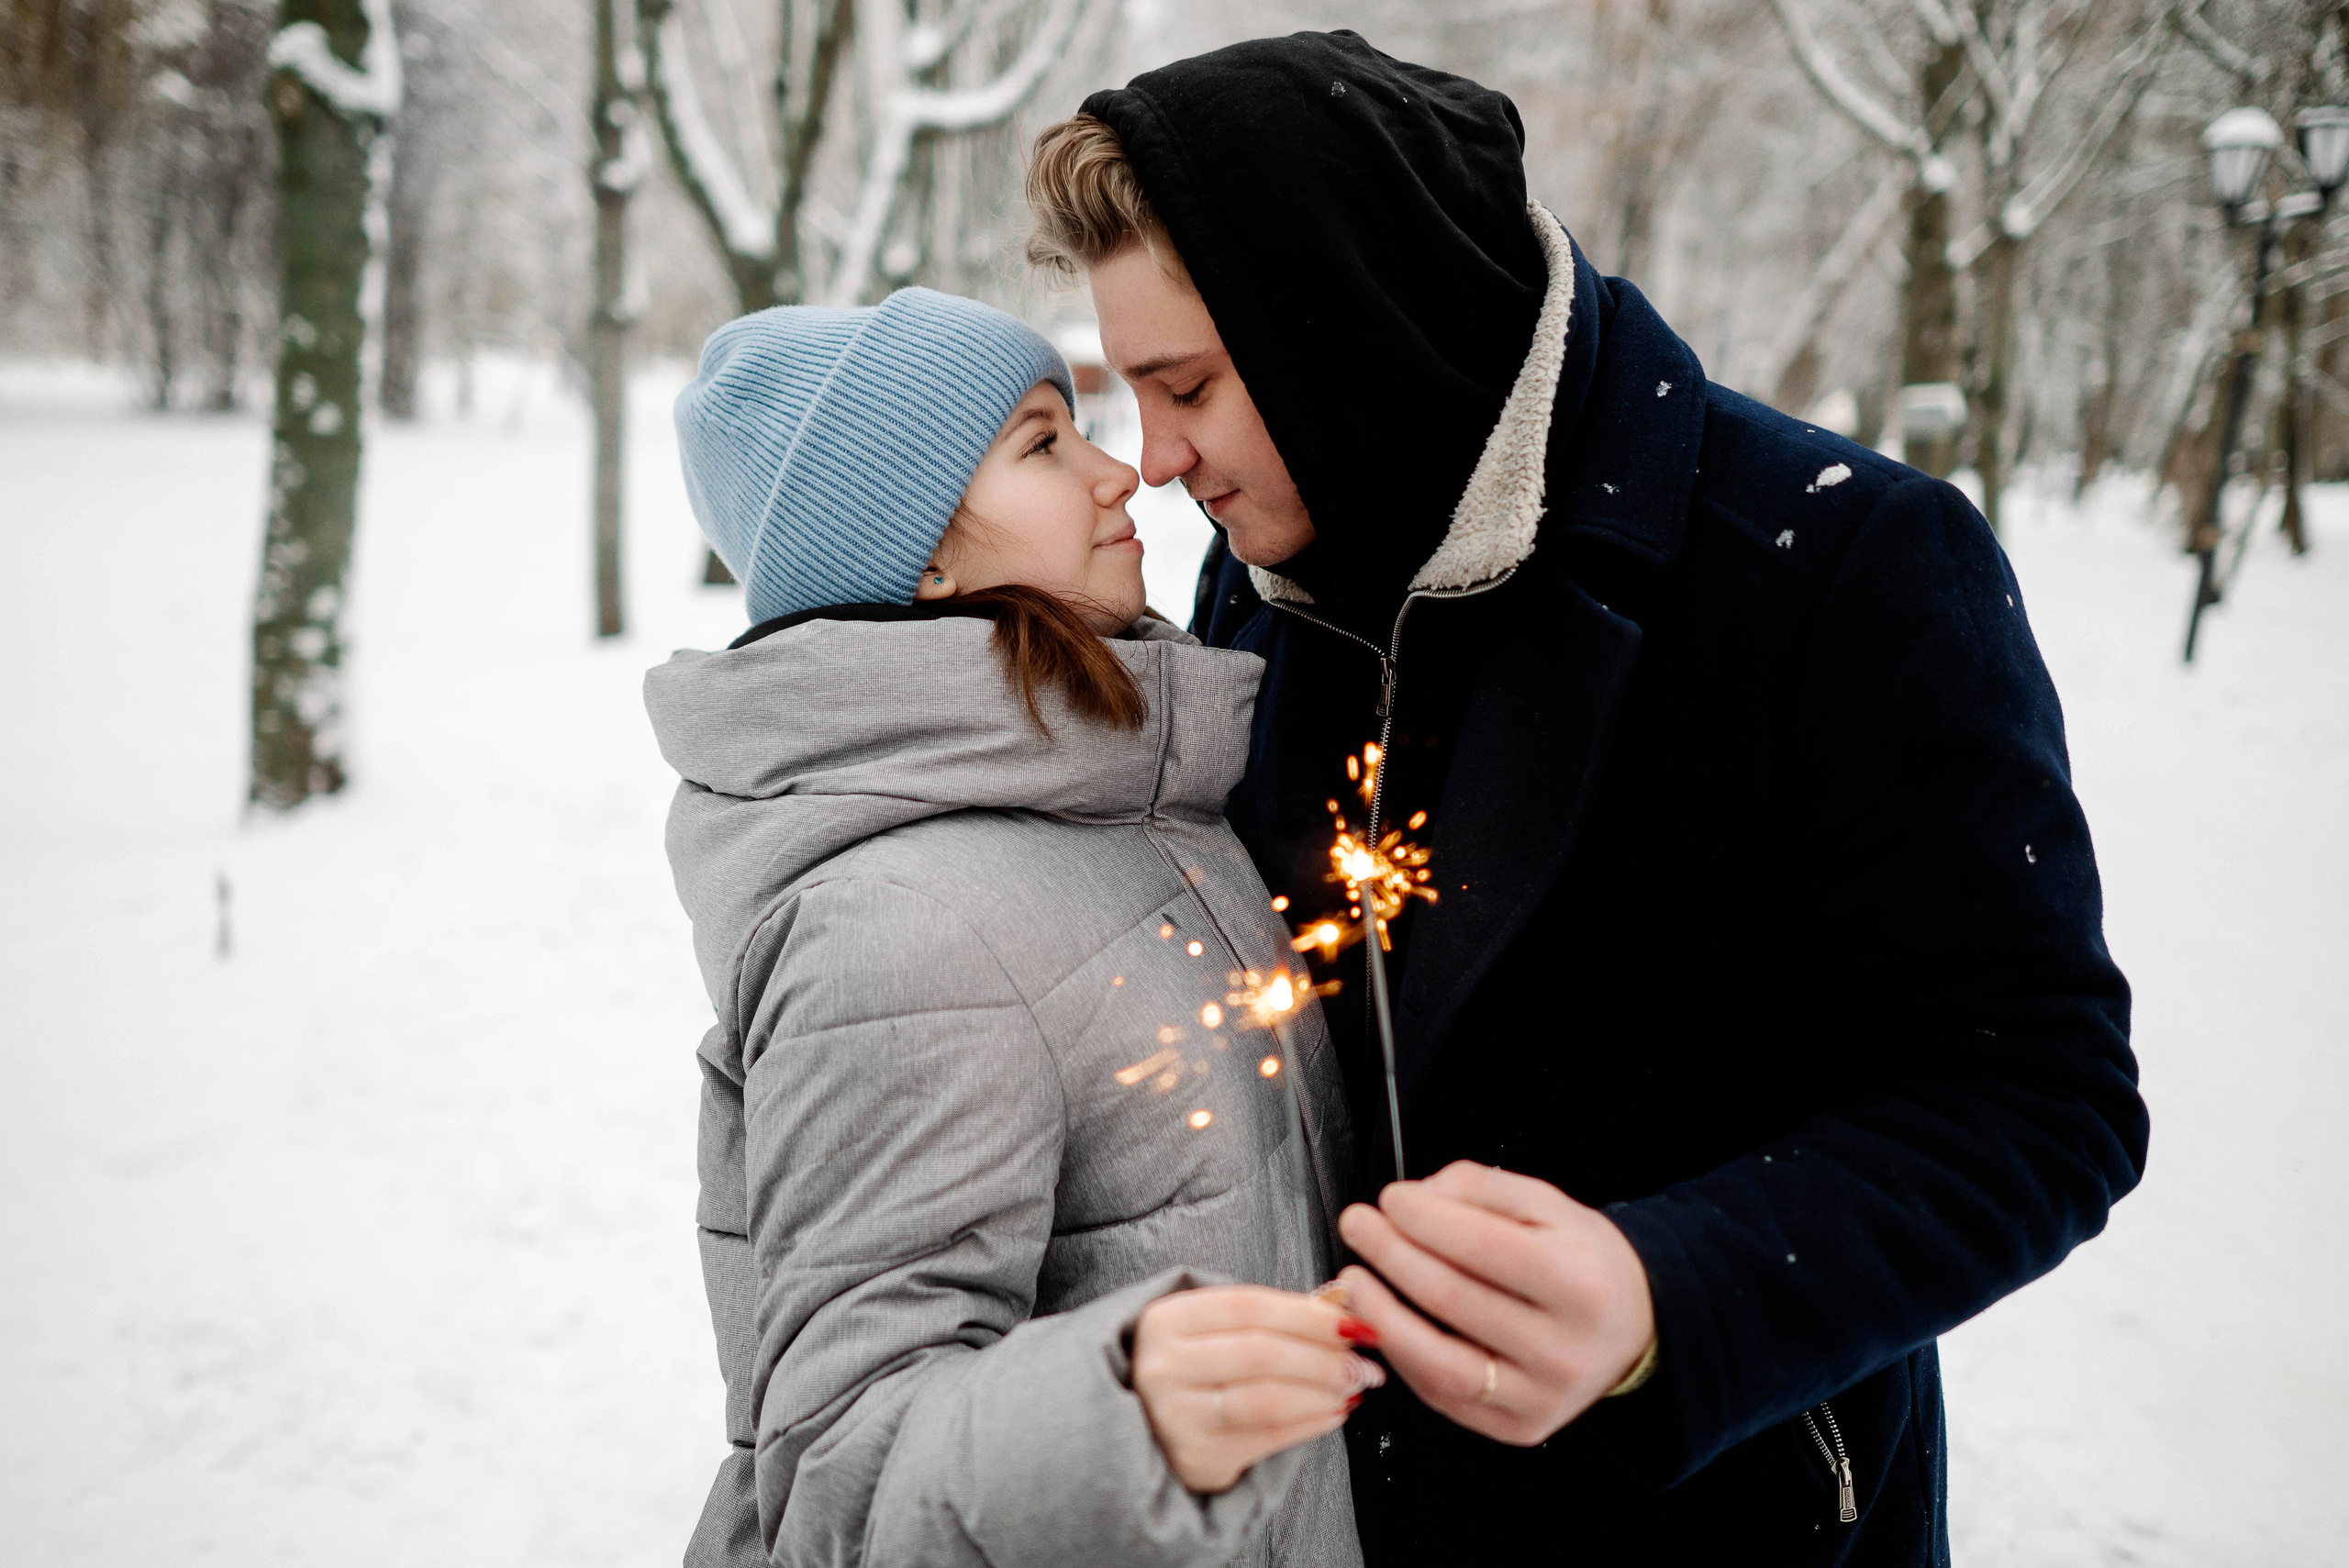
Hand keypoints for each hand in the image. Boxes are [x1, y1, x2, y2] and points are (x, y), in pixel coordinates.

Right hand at [1130, 1284, 1385, 1493]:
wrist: (1144, 1430)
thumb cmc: (1192, 1371)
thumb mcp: (1213, 1331)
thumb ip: (1270, 1316)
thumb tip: (1343, 1305)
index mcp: (1167, 1320)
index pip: (1250, 1307)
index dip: (1309, 1315)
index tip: (1356, 1322)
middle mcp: (1164, 1365)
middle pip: (1262, 1353)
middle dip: (1325, 1357)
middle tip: (1365, 1363)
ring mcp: (1176, 1415)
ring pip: (1268, 1399)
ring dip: (1323, 1392)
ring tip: (1352, 1388)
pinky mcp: (1197, 1456)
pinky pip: (1269, 1437)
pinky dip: (1312, 1423)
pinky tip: (1333, 1413)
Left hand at [1335, 1161, 1653, 1446]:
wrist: (1630, 1328)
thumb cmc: (1586, 1264)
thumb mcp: (1550, 1206)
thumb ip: (1482, 1189)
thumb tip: (1416, 1198)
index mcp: (1582, 1285)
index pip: (1485, 1247)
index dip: (1426, 1219)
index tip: (1390, 1198)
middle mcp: (1565, 1349)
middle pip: (1454, 1299)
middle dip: (1392, 1255)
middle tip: (1359, 1224)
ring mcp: (1541, 1398)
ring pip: (1439, 1361)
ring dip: (1382, 1316)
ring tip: (1353, 1279)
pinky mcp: (1519, 1428)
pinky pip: (1442, 1395)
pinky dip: (1404, 1355)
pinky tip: (1385, 1321)